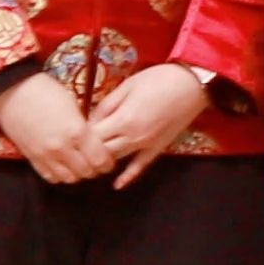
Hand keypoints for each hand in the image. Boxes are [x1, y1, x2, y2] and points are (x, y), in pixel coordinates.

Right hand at [0, 71, 102, 183]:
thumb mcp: (74, 106)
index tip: (109, 159)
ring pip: (69, 178)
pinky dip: (60, 175)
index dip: (108, 162)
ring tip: (81, 165)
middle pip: (86, 172)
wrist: (12, 92)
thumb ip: (85, 127)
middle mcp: (62, 148)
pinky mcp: (30, 158)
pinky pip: (49, 176)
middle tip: (97, 162)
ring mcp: (44, 155)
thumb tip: (95, 141)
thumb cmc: (47, 91)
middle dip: (96, 169)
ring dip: (78, 174)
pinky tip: (64, 166)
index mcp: (77, 132)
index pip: (100, 159)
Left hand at [83, 63, 217, 186]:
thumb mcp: (127, 85)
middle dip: (86, 152)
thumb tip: (90, 121)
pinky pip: (141, 166)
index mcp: (123, 119)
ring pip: (116, 159)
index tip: (70, 134)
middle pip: (100, 151)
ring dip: (101, 162)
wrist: (193, 83)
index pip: (91, 137)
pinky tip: (117, 185)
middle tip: (75, 150)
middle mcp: (132, 136)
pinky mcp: (158, 147)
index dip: (78, 137)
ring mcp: (146, 144)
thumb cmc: (159, 79)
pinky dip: (128, 177)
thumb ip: (106, 105)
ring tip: (88, 162)